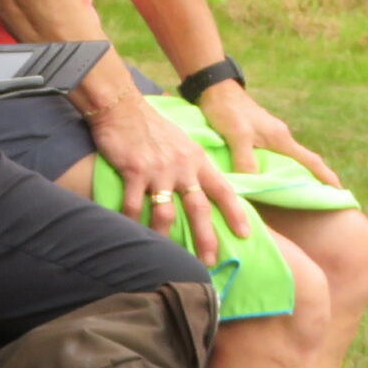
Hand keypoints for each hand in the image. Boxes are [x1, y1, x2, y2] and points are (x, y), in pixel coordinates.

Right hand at [80, 93, 251, 264]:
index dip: (235, 213)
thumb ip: (191, 164)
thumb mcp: (182, 141)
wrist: (122, 107)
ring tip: (166, 254)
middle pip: (199, 207)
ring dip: (166, 236)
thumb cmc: (151, 125)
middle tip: (209, 261)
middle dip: (206, 237)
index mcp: (197, 159)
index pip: (223, 189)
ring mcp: (158, 170)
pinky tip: (131, 232)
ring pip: (166, 212)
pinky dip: (132, 221)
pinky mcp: (134, 171)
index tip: (245, 234)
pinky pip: (133, 204)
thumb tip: (199, 187)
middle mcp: (182, 167)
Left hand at [194, 79, 340, 186]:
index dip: (327, 178)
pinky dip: (273, 171)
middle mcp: (279, 138)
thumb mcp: (236, 134)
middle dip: (312, 182)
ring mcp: (268, 137)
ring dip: (292, 178)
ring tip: (292, 200)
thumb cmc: (227, 109)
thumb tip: (255, 185)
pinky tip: (265, 182)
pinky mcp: (255, 137)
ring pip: (286, 162)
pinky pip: (270, 158)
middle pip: (302, 164)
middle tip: (318, 205)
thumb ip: (245, 158)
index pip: (311, 161)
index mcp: (281, 139)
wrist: (213, 88)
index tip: (340, 194)